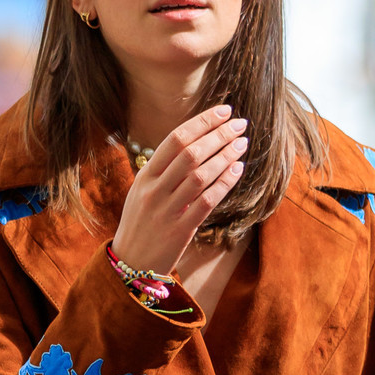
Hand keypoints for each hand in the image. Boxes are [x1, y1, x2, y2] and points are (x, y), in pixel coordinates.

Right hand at [111, 105, 248, 275]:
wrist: (131, 262)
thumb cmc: (142, 222)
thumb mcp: (144, 191)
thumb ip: (164, 170)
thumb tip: (194, 142)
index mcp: (146, 175)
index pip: (175, 139)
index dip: (202, 122)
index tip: (224, 111)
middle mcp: (155, 189)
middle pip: (190, 153)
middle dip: (218, 135)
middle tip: (240, 124)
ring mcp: (167, 210)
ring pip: (200, 175)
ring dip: (225, 155)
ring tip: (242, 143)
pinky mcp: (180, 230)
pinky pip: (206, 201)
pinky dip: (224, 183)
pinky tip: (238, 169)